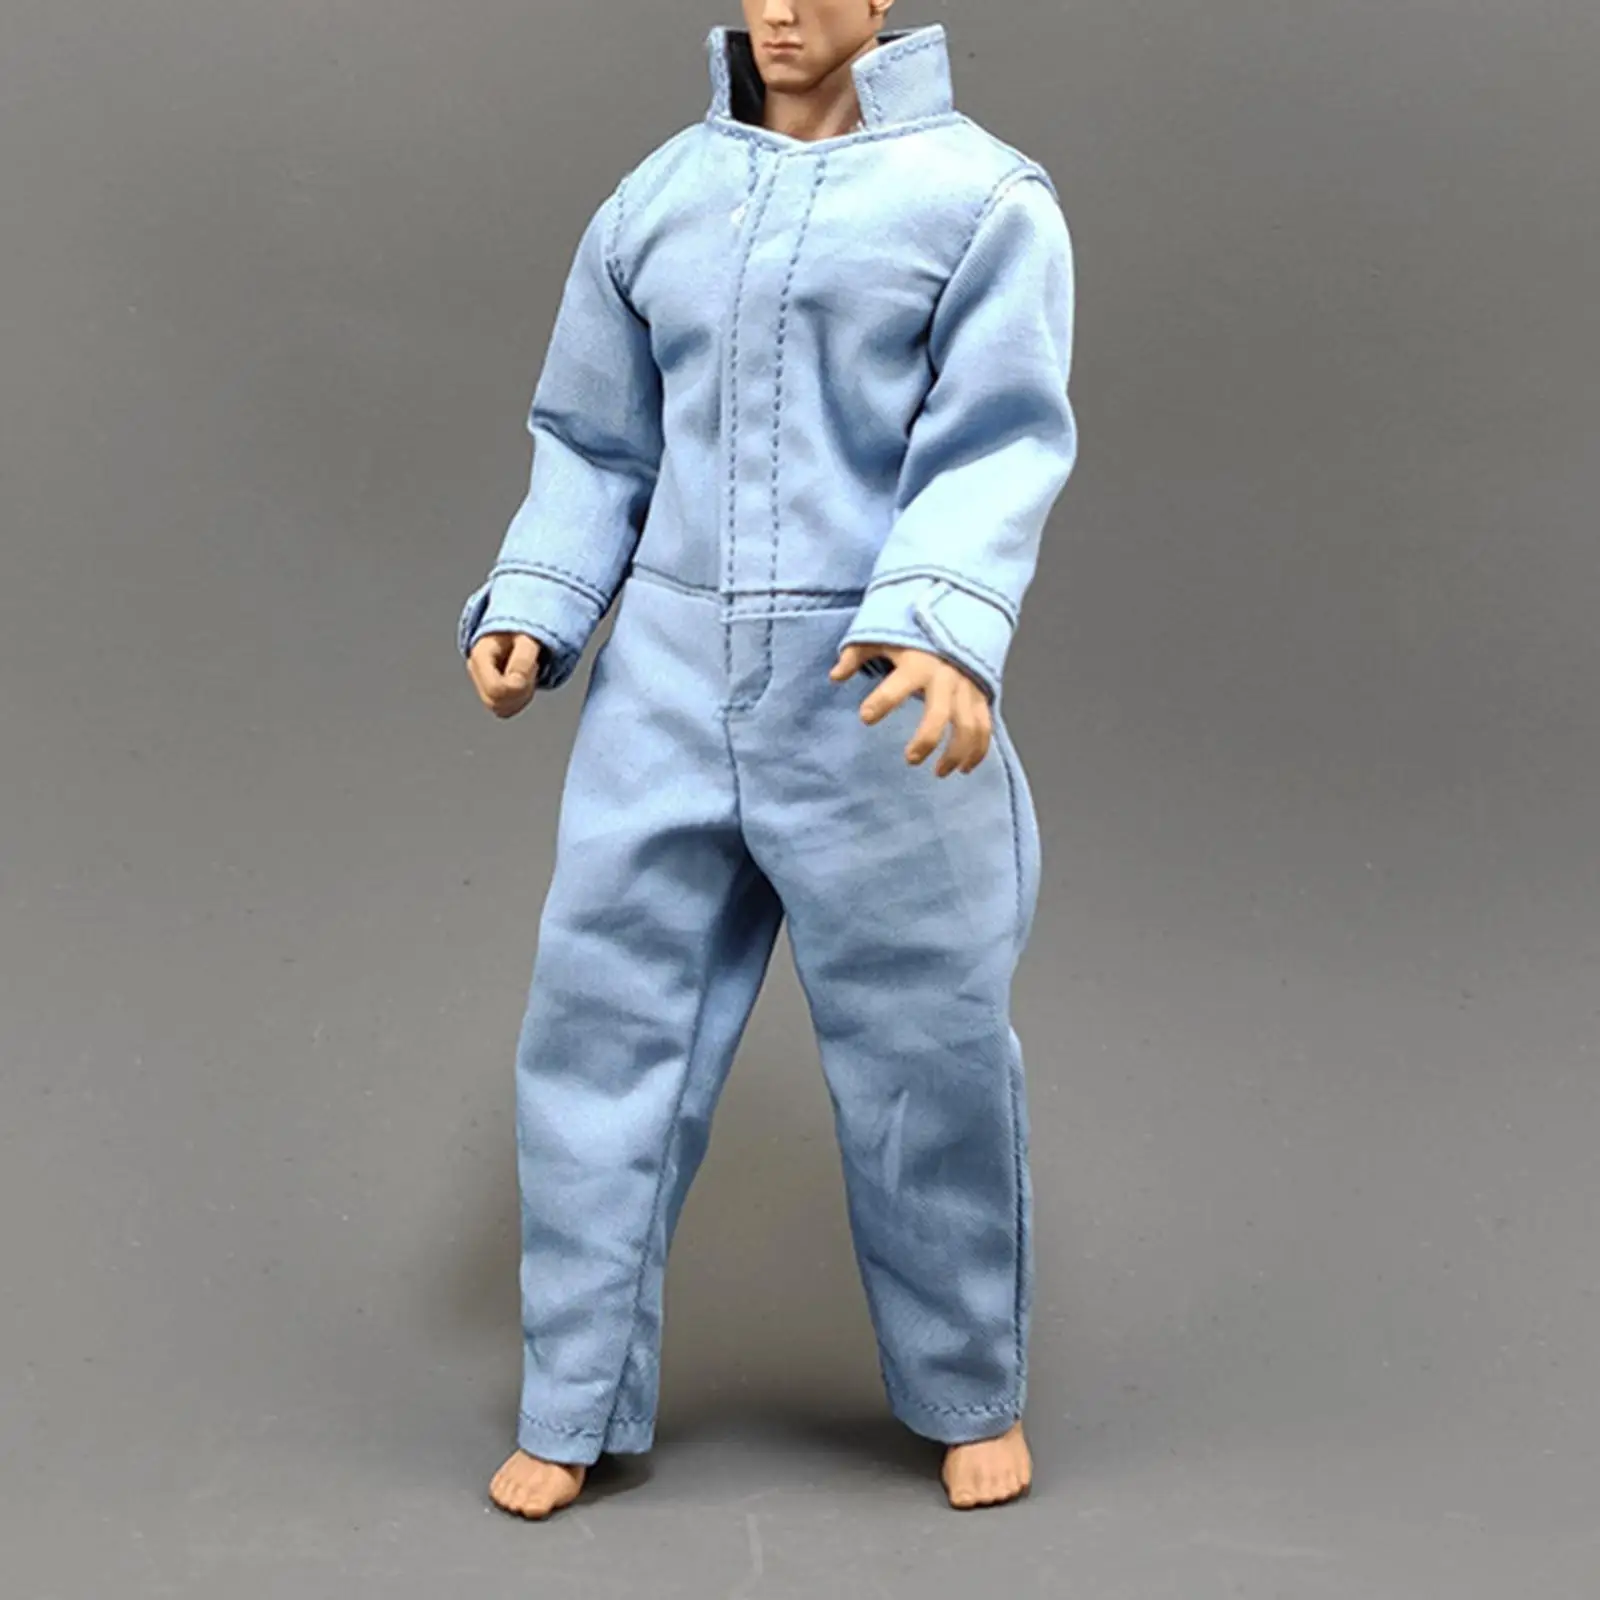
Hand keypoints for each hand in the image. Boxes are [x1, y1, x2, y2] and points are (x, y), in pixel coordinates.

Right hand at [467, 631, 541, 718]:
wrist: (514, 630)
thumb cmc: (520, 631)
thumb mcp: (527, 638)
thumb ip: (523, 659)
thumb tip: (518, 684)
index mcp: (479, 656)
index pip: (495, 689)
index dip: (518, 686)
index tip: (532, 667)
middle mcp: (476, 673)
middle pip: (497, 703)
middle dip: (522, 691)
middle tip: (532, 667)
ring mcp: (481, 685)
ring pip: (502, 710)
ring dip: (523, 696)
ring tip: (527, 673)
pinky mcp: (490, 694)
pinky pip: (506, 710)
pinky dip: (520, 700)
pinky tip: (524, 682)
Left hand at [830, 643, 991, 775]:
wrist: (960, 611)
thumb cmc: (914, 630)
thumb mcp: (881, 634)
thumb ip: (856, 655)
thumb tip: (835, 676)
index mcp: (918, 662)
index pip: (897, 686)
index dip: (881, 702)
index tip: (866, 717)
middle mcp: (945, 676)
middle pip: (939, 715)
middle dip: (926, 740)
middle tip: (910, 758)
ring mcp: (966, 687)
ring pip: (968, 727)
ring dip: (955, 753)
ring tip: (939, 773)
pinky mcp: (981, 695)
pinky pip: (984, 726)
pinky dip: (979, 750)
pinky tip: (964, 768)